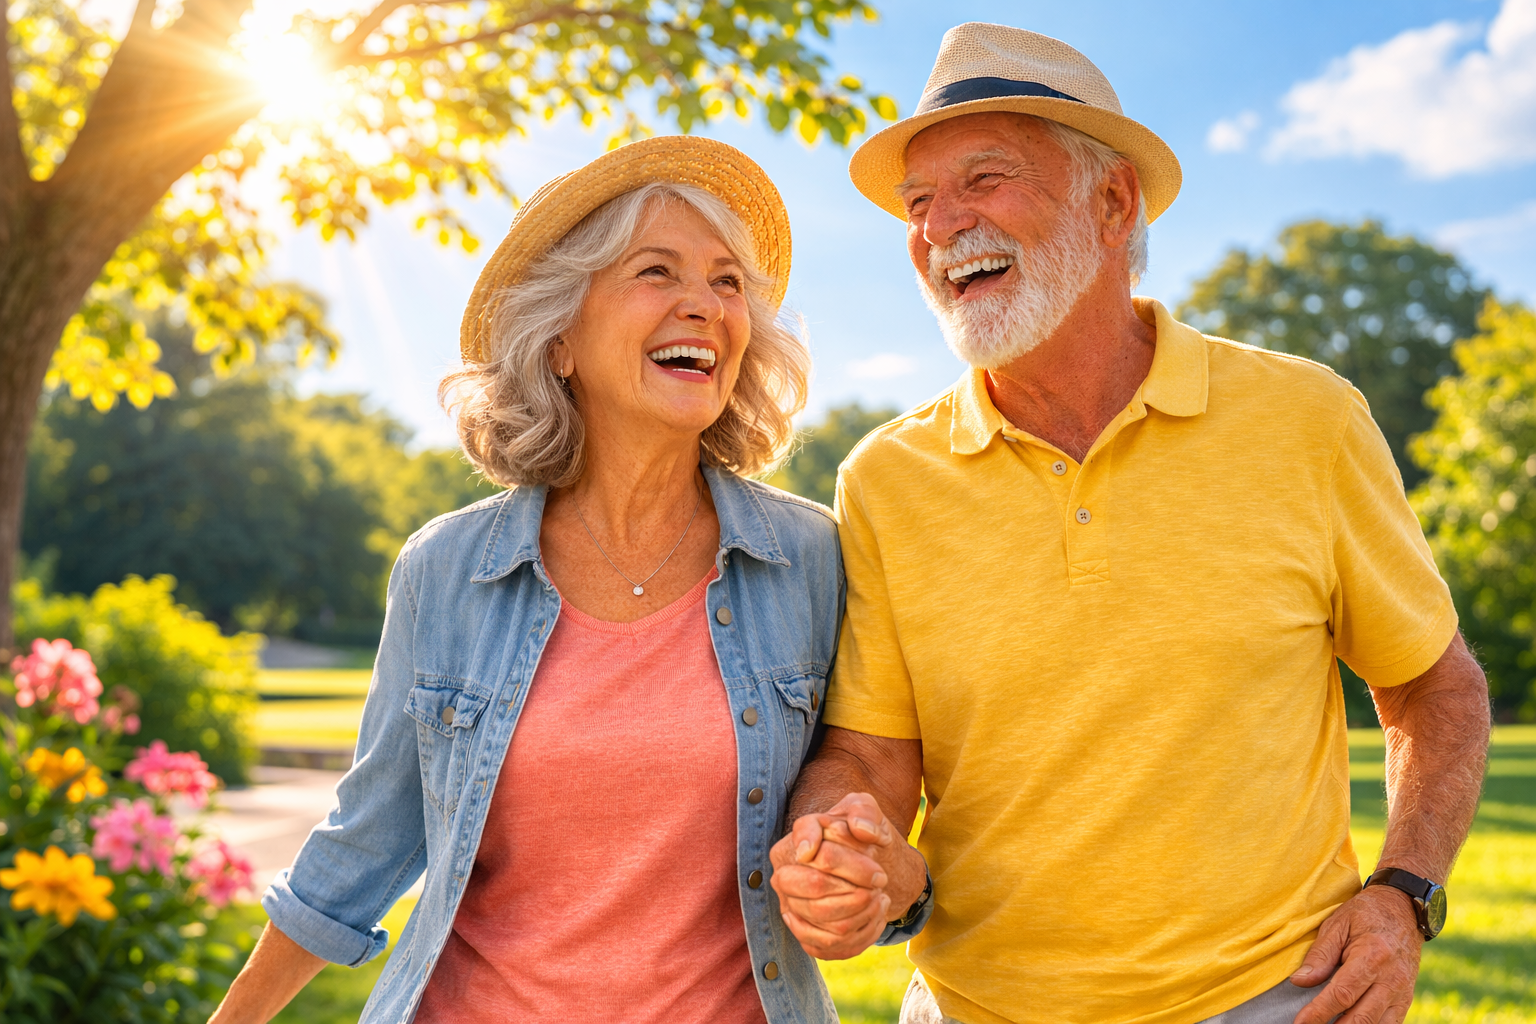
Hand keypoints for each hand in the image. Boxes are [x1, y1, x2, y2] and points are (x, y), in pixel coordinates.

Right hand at [769, 815, 890, 958]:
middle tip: (881, 885)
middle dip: (858, 893)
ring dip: (864, 914)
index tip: (879, 873)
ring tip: (880, 900)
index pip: (822, 859)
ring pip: (830, 924)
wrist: (860, 863)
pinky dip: (862, 936)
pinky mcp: (804, 936)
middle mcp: (783, 878)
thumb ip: (863, 810)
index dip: (856, 868)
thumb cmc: (857, 835)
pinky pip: (832, 947)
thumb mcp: (862, 809)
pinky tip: (874, 918)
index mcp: (790, 846)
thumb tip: (860, 829)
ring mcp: (790, 909)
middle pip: (820, 893)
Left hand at [1290, 884, 1422, 1023]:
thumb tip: (1300, 982)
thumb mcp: (1337, 924)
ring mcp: (1402, 992)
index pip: (1342, 994)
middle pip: (1360, 1018)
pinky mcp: (1406, 999)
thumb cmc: (1365, 914)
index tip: (1300, 1023)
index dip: (1319, 1013)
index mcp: (1372, 956)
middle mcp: (1391, 979)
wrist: (1403, 910)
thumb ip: (1320, 955)